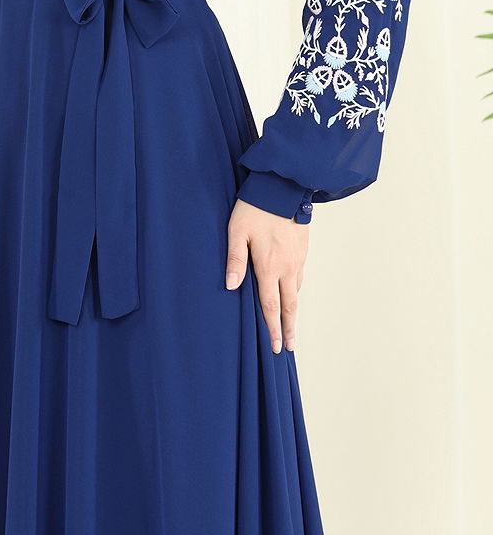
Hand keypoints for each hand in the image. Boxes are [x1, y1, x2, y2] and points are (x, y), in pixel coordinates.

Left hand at [225, 199, 309, 353]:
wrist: (281, 187)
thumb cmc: (254, 208)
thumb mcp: (237, 232)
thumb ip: (234, 260)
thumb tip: (231, 287)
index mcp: (269, 266)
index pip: (271, 306)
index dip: (273, 328)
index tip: (275, 347)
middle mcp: (287, 266)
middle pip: (290, 305)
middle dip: (288, 328)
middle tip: (288, 347)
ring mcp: (298, 258)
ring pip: (296, 290)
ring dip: (293, 310)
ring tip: (290, 324)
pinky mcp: (303, 249)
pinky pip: (300, 276)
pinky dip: (296, 290)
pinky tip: (292, 292)